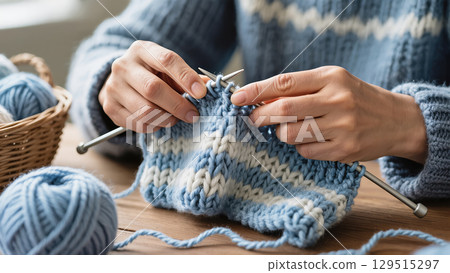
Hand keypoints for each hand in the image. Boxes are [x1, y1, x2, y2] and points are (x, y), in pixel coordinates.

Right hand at [99, 41, 207, 132]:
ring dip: (166, 118)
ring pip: (145, 110)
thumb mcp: (167, 69)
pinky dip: (153, 126)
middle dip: (178, 105)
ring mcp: (114, 87)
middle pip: (153, 89)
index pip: (167, 60)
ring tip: (175, 118)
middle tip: (193, 114)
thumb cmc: (152, 74)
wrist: (121, 82)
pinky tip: (160, 122)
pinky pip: (136, 123)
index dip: (186, 77)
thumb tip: (209, 86)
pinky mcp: (110, 107)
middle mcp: (124, 66)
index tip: (202, 93)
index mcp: (142, 50)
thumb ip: (187, 77)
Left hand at [231, 66, 426, 163]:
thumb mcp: (332, 83)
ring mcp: (342, 127)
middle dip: (260, 116)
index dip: (257, 91)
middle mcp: (337, 100)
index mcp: (331, 78)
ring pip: (291, 134)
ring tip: (293, 129)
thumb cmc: (356, 98)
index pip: (285, 83)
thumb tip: (261, 99)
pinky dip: (301, 147)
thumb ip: (300, 89)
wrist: (396, 120)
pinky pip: (306, 151)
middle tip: (253, 119)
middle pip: (284, 110)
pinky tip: (314, 140)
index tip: (237, 97)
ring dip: (282, 133)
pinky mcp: (344, 150)